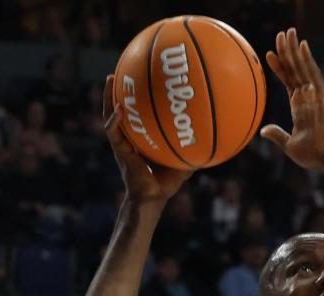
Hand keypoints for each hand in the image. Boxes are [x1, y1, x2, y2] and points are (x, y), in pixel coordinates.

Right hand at [102, 75, 192, 203]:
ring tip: (110, 79)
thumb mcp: (184, 161)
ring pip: (111, 115)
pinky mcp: (120, 151)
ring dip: (109, 97)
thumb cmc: (166, 182)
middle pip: (120, 107)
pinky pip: (114, 133)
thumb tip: (215, 135)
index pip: (137, 112)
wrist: (152, 198)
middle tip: (119, 70)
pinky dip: (115, 121)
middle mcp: (130, 136)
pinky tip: (118, 109)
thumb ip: (195, 147)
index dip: (136, 96)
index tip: (139, 76)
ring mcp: (123, 142)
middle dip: (118, 89)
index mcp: (142, 136)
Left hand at [260, 28, 323, 171]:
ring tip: (287, 32)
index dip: (279, 68)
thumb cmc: (314, 155)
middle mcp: (307, 96)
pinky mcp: (322, 93)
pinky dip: (307, 58)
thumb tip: (263, 131)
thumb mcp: (290, 145)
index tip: (269, 55)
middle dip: (287, 52)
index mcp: (299, 107)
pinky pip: (312, 72)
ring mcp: (315, 93)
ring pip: (302, 66)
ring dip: (294, 49)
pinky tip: (302, 44)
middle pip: (294, 69)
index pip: (288, 81)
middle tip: (280, 34)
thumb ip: (278, 135)